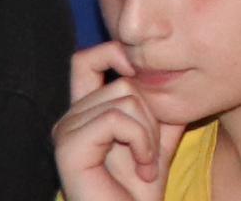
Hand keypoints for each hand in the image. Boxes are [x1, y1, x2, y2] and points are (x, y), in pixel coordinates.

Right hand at [56, 43, 170, 200]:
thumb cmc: (141, 188)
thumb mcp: (159, 139)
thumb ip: (162, 105)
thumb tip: (174, 70)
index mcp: (85, 113)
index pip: (87, 59)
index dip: (115, 53)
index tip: (144, 78)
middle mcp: (69, 119)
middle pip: (122, 80)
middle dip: (152, 114)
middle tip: (152, 153)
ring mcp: (65, 132)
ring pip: (125, 97)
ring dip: (149, 132)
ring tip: (147, 163)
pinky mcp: (68, 147)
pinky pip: (116, 118)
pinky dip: (141, 141)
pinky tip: (143, 168)